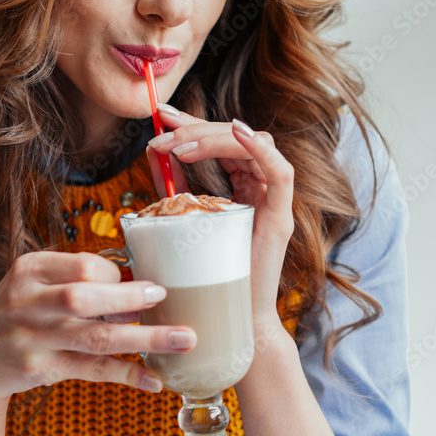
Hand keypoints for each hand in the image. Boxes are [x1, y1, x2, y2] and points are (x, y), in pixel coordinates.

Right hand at [0, 251, 196, 402]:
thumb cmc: (18, 313)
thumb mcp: (34, 285)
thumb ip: (74, 279)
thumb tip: (136, 285)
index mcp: (30, 269)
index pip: (82, 264)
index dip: (117, 275)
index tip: (143, 286)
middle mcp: (28, 301)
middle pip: (85, 297)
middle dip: (130, 298)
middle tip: (164, 299)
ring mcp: (32, 338)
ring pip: (95, 337)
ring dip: (144, 339)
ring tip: (183, 340)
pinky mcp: (39, 369)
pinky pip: (91, 371)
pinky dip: (126, 373)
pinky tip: (153, 379)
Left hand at [146, 104, 294, 329]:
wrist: (228, 320)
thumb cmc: (207, 275)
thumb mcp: (184, 220)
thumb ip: (173, 188)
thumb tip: (153, 152)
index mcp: (243, 184)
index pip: (221, 141)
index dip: (194, 123)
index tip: (162, 115)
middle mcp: (262, 187)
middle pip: (235, 139)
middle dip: (197, 129)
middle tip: (163, 130)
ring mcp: (275, 201)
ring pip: (255, 146)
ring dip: (215, 139)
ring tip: (180, 145)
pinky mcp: (282, 217)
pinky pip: (281, 172)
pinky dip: (260, 149)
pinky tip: (237, 132)